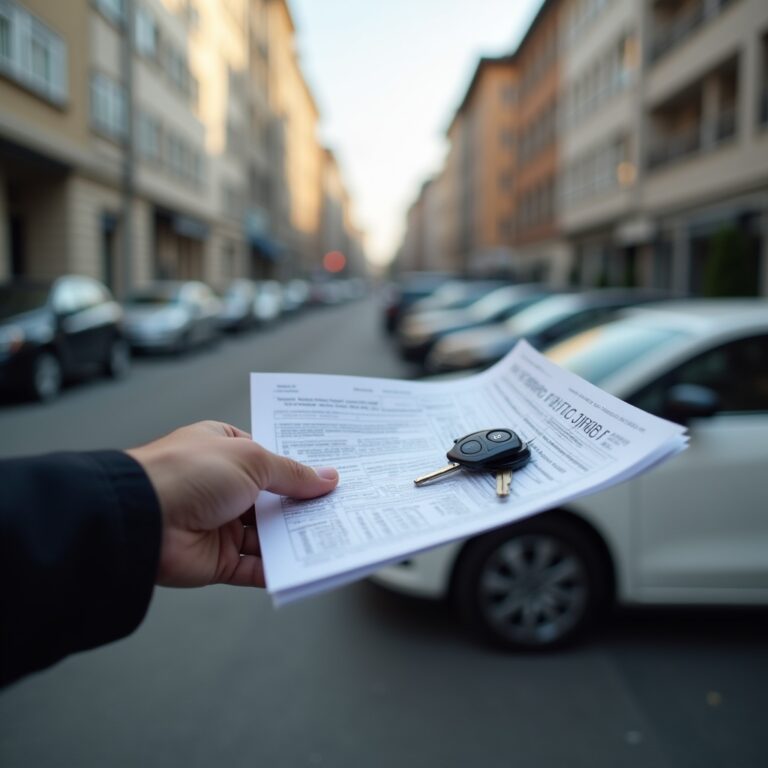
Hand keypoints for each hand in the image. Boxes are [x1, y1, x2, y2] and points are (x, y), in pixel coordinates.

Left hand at [126, 421, 338, 588]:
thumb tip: (328, 478)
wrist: (142, 519)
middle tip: (341, 507)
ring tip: (333, 535)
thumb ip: (292, 474)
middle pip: (273, 498)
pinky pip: (255, 567)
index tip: (332, 474)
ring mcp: (220, 523)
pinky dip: (279, 568)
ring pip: (268, 534)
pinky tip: (306, 564)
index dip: (300, 466)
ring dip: (296, 536)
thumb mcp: (252, 460)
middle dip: (303, 504)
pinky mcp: (217, 559)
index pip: (270, 457)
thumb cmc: (188, 472)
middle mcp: (222, 485)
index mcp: (224, 448)